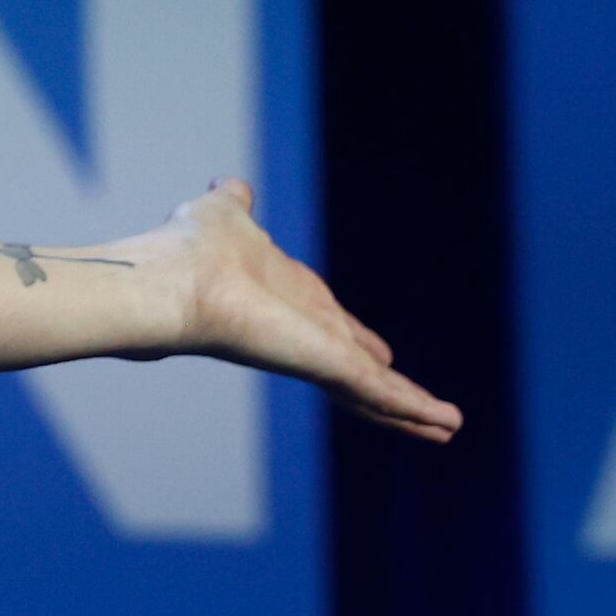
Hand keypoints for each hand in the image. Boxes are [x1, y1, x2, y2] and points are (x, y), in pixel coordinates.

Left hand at [157, 178, 458, 441]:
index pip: (333, 329)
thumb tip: (231, 187)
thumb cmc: (186, 250)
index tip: (382, 355)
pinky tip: (445, 423)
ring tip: (446, 429)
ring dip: (412, 410)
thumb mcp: (223, 215)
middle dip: (388, 390)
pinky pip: (380, 391)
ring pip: (373, 392)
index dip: (358, 343)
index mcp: (290, 299)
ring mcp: (315, 353)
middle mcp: (305, 331)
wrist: (169, 281)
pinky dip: (415, 408)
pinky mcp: (327, 364)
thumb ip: (234, 204)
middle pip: (357, 370)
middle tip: (423, 412)